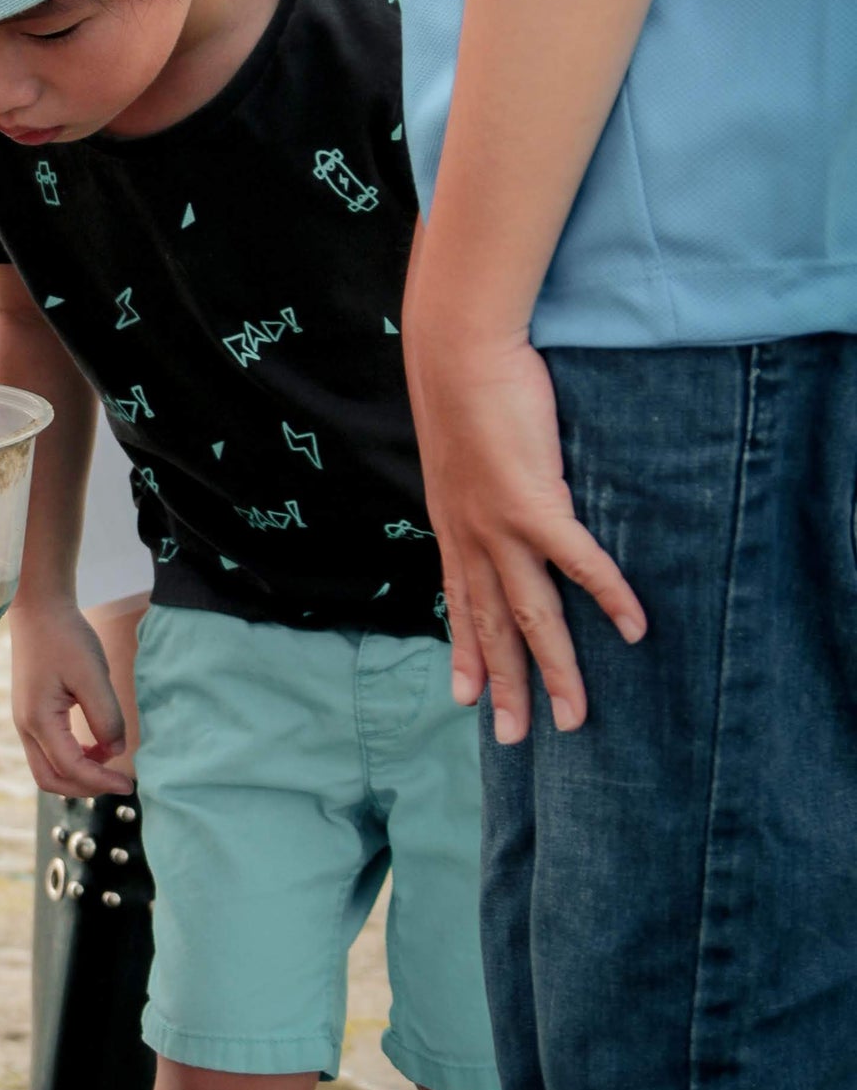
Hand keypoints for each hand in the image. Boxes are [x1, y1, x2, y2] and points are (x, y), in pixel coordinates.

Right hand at [7, 595, 132, 795]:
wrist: (40, 609)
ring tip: (109, 759)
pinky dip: (72, 759)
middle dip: (85, 788)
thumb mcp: (93, 675)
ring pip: (48, 769)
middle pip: (50, 780)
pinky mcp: (32, 714)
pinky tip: (96, 745)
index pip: (71, 767)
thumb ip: (106, 716)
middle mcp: (26, 726)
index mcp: (38, 719)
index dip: (101, 781)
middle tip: (118, 781)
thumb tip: (116, 751)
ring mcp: (25, 721)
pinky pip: (49, 752)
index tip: (128, 784)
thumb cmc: (66, 637)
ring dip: (78, 774)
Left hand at [404, 312, 644, 742]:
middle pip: (493, 627)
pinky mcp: (534, 503)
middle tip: (518, 738)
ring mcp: (500, 526)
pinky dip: (610, 596)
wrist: (457, 351)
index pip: (460, 605)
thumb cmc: (464, 389)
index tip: (467, 699)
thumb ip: (476, 487)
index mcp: (453, 527)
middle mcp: (471, 538)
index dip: (466, 653)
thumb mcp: (459, 452)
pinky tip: (636, 629)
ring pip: (533, 616)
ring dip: (557, 669)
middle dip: (506, 687)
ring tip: (575, 718)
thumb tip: (494, 497)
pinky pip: (582, 563)